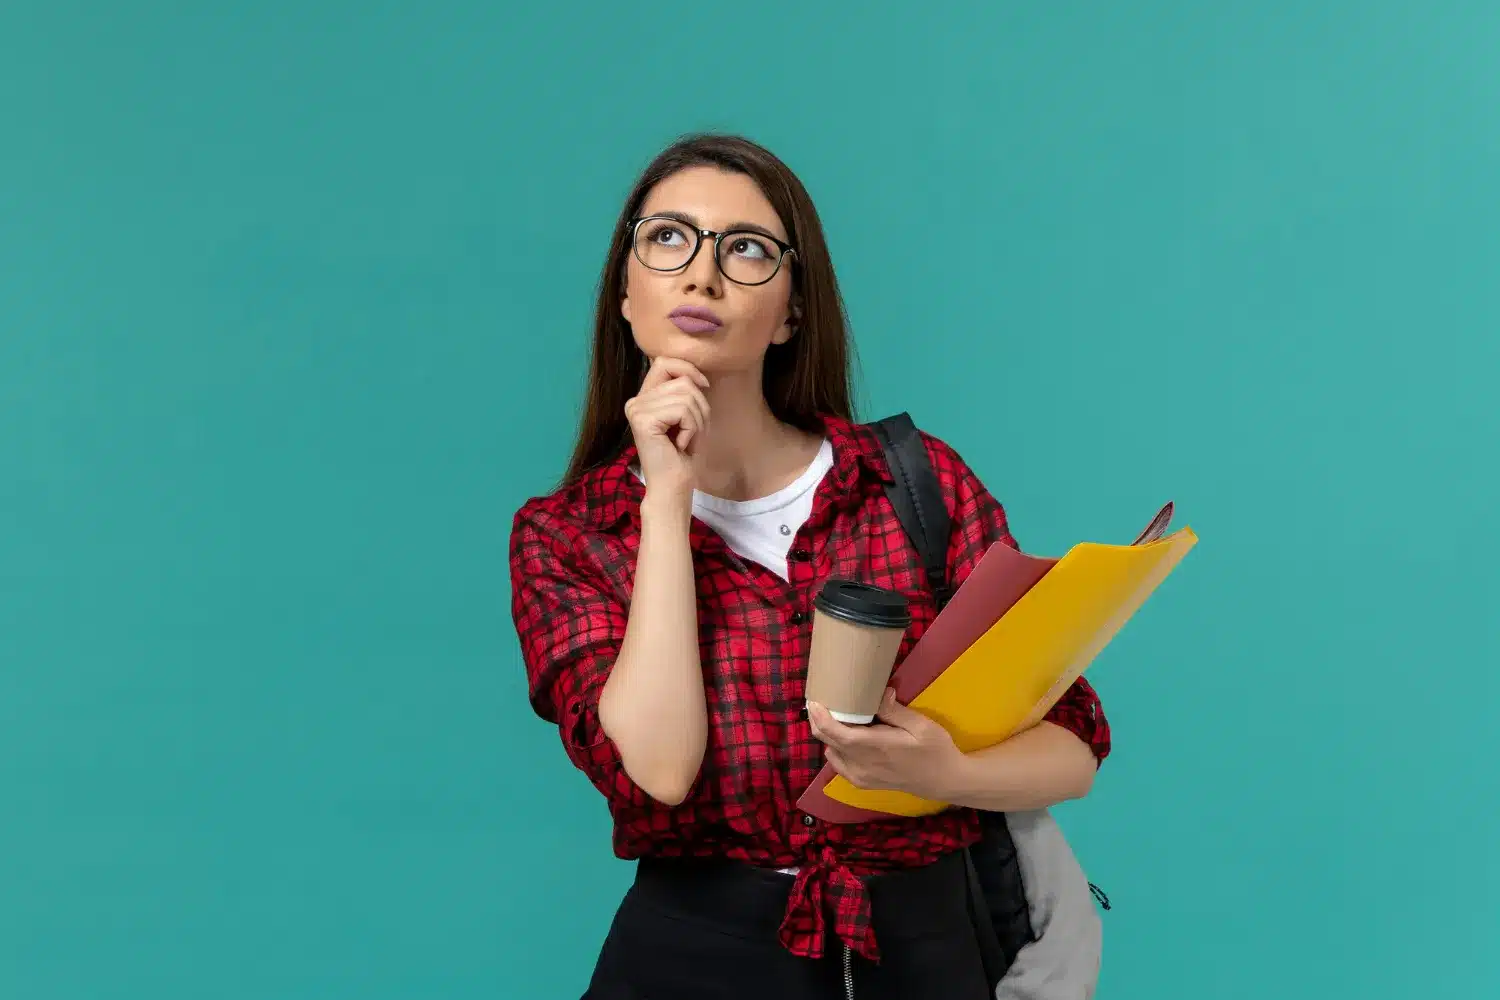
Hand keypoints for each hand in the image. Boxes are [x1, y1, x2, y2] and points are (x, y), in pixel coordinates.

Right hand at [624, 357, 710, 499]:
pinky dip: (691, 428)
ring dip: (697, 420)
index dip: (688, 369)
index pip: (664, 361)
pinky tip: (680, 445)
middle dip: (699, 405)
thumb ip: (684, 391)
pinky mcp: (643, 420)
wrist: (673, 486)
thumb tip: (697, 373)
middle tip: (693, 431)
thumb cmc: (683, 455)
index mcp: (643, 398)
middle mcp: (635, 401)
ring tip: (687, 439)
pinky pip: (683, 410)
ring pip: (686, 395)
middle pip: (681, 379)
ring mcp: (636, 410)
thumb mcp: (686, 415)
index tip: (704, 386)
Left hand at [807, 689, 965, 798]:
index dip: (820, 716)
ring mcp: (860, 776)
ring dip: (827, 734)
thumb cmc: (935, 750)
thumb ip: (894, 710)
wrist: (944, 781)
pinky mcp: (861, 782)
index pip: (836, 732)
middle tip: (821, 700)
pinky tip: (845, 736)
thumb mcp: (921, 725)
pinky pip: (837, 763)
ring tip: (834, 715)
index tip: (814, 700)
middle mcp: (862, 764)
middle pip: (827, 740)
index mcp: (875, 747)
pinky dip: (835, 748)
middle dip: (819, 720)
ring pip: (830, 751)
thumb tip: (878, 692)